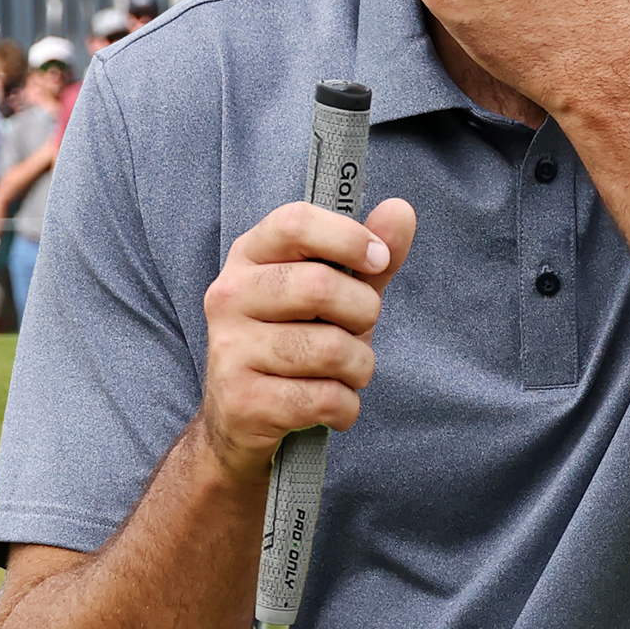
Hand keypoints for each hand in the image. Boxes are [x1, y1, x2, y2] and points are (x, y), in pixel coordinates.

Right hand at [196, 197, 417, 487]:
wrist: (238, 418)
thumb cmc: (292, 342)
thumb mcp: (330, 295)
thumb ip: (365, 256)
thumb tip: (400, 210)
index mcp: (249, 257)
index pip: (294, 222)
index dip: (348, 237)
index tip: (377, 259)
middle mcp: (229, 296)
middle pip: (321, 287)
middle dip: (364, 313)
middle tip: (358, 329)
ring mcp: (230, 348)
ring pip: (331, 350)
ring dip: (359, 367)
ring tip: (344, 373)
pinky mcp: (243, 399)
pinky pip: (325, 398)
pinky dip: (346, 407)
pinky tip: (332, 405)